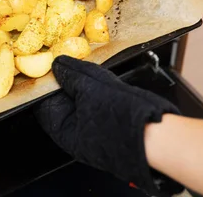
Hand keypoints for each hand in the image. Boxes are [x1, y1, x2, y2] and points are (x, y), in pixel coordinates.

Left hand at [34, 56, 183, 196]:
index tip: (51, 66)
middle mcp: (77, 138)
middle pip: (63, 104)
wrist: (158, 135)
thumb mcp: (90, 87)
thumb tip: (58, 66)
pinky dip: (100, 94)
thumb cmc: (123, 117)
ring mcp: (95, 134)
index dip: (47, 83)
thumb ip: (71, 74)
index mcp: (64, 132)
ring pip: (83, 104)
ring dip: (85, 87)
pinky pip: (98, 108)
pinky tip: (107, 85)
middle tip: (72, 64)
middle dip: (67, 83)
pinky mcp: (111, 128)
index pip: (44, 104)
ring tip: (92, 75)